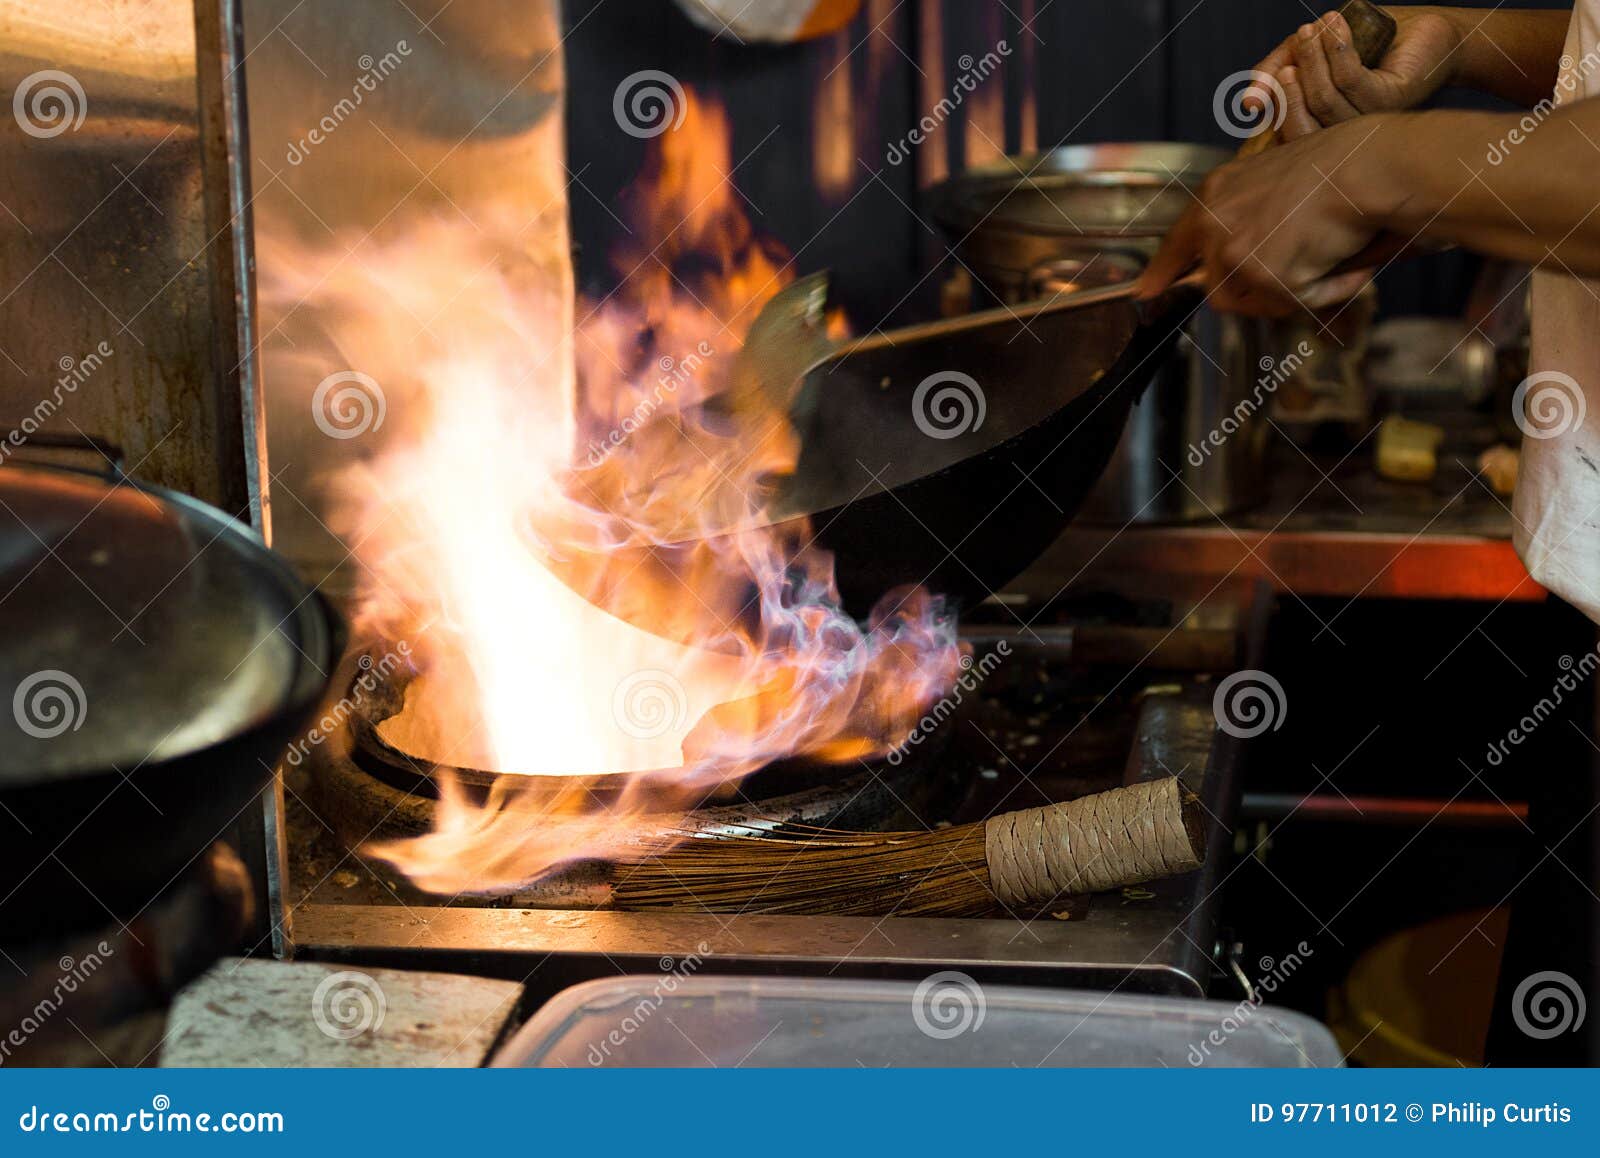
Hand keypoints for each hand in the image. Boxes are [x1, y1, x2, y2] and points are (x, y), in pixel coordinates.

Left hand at [1135, 119, 1388, 316]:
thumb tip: (1242, 262)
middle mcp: (1214, 223)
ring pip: (1252, 303)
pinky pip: (1294, 305)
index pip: (1177, 243)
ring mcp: (1235, 251)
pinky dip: (1325, 292)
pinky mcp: (1263, 276)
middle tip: (1301, 270)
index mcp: (1216, 194)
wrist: (1371, 166)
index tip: (1145, 292)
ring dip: (1291, 293)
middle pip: (1218, 289)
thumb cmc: (1343, 167)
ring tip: (1327, 256)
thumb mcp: (1276, 183)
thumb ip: (1248, 217)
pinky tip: (1343, 260)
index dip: (1161, 272)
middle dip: (1258, 291)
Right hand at [1244, 6, 1462, 138]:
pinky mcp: (1391, 101)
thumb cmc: (1368, 45)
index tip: (1272, 74)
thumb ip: (1276, 74)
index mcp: (1323, 135)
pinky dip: (1338, 50)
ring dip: (1314, 59)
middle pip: (1301, 124)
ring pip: (1326, 101)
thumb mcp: (1310, 57)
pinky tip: (1335, 25)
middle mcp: (1345, 140)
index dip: (1273, 106)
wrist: (1426, 32)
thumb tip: (1248, 104)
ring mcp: (1369, 124)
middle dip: (1289, 84)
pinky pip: (1353, 81)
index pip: (1286, 134)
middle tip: (1292, 47)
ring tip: (1312, 28)